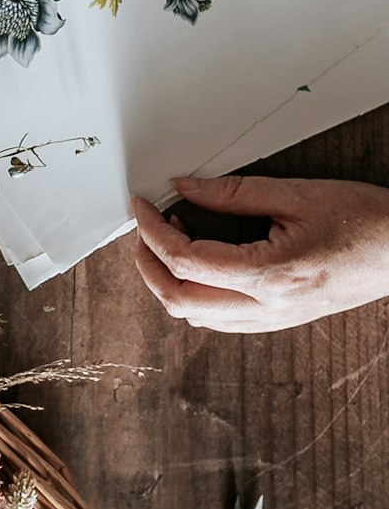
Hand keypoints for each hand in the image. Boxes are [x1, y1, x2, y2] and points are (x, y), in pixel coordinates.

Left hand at [134, 174, 388, 332]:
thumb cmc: (365, 222)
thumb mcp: (297, 194)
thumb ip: (235, 193)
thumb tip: (185, 187)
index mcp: (271, 275)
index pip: (187, 261)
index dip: (154, 232)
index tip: (144, 206)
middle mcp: (268, 308)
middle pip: (181, 300)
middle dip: (148, 263)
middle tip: (143, 228)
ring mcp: (274, 321)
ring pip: (197, 317)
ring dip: (169, 282)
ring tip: (168, 242)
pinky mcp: (280, 321)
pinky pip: (221, 321)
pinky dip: (195, 295)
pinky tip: (198, 266)